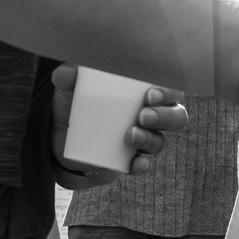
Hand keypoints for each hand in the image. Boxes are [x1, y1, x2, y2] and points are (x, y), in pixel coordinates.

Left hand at [49, 64, 187, 180]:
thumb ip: (68, 77)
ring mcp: (142, 140)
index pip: (171, 89)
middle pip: (176, 116)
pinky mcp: (130, 160)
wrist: (62, 139)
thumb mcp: (70, 89)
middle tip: (143, 115)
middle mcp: (151, 116)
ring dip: (150, 138)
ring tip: (130, 135)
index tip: (150, 93)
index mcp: (144, 92)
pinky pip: (142, 165)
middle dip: (165, 116)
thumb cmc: (77, 105)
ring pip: (160, 141)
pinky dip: (141, 165)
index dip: (170, 91)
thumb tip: (66, 73)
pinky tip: (136, 163)